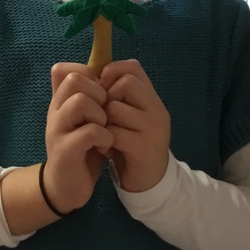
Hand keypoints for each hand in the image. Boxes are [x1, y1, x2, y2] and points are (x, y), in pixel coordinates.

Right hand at [43, 63, 113, 213]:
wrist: (66, 187)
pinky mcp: (65, 151)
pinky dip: (104, 136)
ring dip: (100, 114)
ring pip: (80, 102)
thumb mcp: (84, 119)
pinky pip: (89, 131)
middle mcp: (55, 111)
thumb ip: (88, 97)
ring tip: (105, 128)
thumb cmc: (81, 149)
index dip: (90, 75)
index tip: (102, 94)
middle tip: (106, 112)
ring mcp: (57, 130)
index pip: (67, 69)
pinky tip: (105, 145)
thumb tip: (100, 69)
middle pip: (74, 80)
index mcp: (60, 101)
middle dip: (97, 92)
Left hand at [100, 59, 170, 192]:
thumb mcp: (128, 117)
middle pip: (125, 83)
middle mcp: (157, 109)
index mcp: (152, 99)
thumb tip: (92, 74)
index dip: (112, 72)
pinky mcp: (144, 148)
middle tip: (103, 116)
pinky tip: (105, 149)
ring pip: (115, 108)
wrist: (149, 182)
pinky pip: (114, 133)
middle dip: (106, 97)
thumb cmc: (132, 145)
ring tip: (104, 134)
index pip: (133, 67)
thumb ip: (117, 96)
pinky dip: (104, 140)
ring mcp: (153, 128)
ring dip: (102, 121)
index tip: (101, 89)